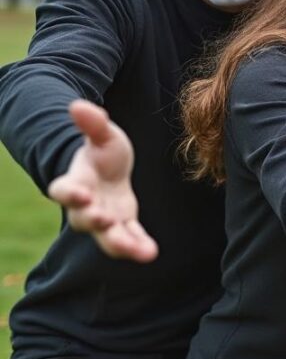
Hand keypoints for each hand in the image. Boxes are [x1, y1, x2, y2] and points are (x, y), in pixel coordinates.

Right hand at [46, 100, 156, 261]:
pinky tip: (150, 253)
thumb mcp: (102, 134)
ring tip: (138, 251)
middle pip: (83, 219)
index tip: (82, 193)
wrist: (112, 169)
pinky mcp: (123, 225)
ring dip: (120, 244)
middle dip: (93, 221)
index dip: (69, 193)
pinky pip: (129, 239)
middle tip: (104, 221)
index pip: (62, 190)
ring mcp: (104, 217)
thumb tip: (77, 104)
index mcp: (76, 180)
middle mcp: (86, 205)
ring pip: (107, 237)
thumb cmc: (103, 151)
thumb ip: (92, 123)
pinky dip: (138, 246)